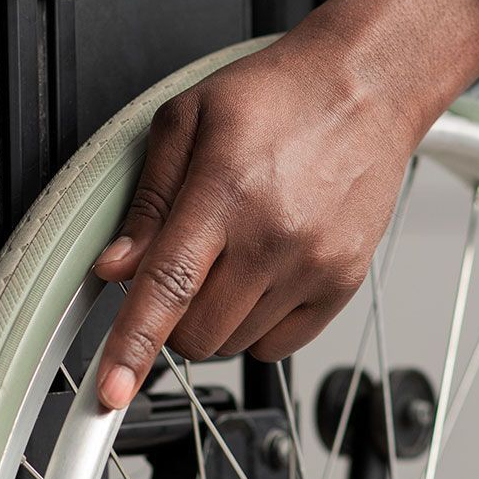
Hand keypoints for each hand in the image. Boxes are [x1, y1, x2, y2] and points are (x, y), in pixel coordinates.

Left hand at [91, 0, 478, 408]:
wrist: (367, 86)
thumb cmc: (279, 97)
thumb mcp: (186, 120)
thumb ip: (147, 200)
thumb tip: (115, 267)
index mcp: (225, 192)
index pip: (167, 287)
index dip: (132, 346)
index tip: (111, 392)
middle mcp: (274, 236)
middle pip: (198, 334)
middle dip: (173, 318)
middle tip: (182, 271)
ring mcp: (314, 265)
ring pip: (235, 345)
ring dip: (216, 319)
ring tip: (232, 256)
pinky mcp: (344, 283)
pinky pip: (280, 346)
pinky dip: (257, 326)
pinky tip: (262, 275)